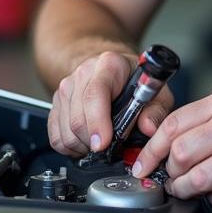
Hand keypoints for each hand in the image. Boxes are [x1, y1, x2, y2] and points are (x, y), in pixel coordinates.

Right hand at [47, 50, 175, 156]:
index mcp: (109, 65)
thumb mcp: (155, 91)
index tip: (103, 143)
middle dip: (94, 142)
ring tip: (100, 141)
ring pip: (66, 130)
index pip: (95, 94)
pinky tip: (85, 141)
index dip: (97, 122)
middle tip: (110, 146)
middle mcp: (83, 73)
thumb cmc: (134, 80)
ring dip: (83, 146)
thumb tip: (148, 128)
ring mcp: (67, 86)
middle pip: (78, 118)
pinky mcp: (56, 101)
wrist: (112, 67)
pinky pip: (55, 135)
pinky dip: (70, 147)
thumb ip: (156, 110)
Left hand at [131, 89, 211, 209]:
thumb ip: (203, 127)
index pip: (172, 123)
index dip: (151, 149)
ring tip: (200, 190)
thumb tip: (161, 148)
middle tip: (176, 181)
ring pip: (195, 177)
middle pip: (179, 152)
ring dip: (190, 191)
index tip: (143, 165)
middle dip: (171, 173)